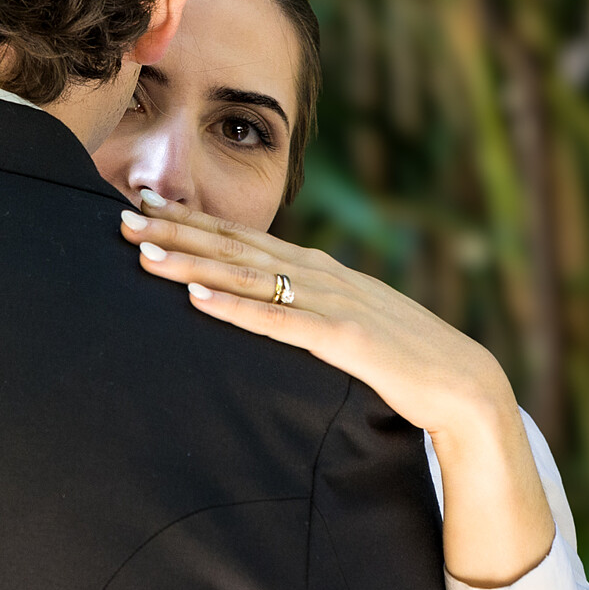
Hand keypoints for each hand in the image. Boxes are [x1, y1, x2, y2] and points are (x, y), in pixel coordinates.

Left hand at [118, 193, 554, 586]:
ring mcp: (332, 303)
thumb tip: (262, 301)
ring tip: (143, 254)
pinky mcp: (344, 339)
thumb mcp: (345, 321)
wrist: (466, 386)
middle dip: (176, 231)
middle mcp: (320, 275)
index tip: (145, 202)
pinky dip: (236, 309)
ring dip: (193, 264)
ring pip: (248, 277)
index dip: (192, 219)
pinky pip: (279, 322)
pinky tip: (197, 301)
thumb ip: (305, 307)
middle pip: (235, 247)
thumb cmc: (401, 359)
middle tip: (122, 215)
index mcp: (318, 269)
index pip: (243, 237)